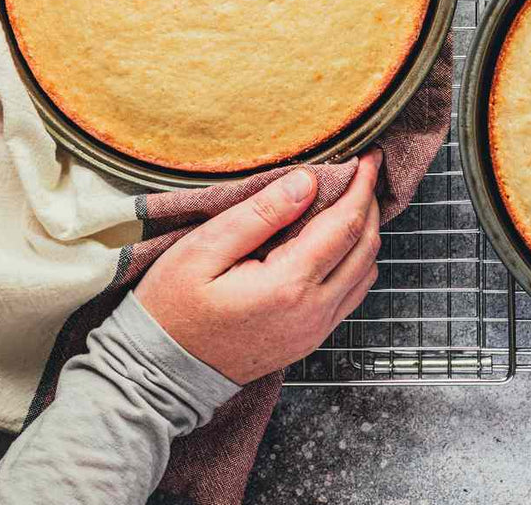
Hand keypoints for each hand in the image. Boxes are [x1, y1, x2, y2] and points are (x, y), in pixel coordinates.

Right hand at [134, 149, 382, 384]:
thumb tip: (307, 182)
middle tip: (363, 172)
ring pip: (366, 272)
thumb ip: (260, 214)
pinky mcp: (310, 339)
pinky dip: (356, 261)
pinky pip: (351, 294)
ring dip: (365, 233)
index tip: (368, 156)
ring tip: (352, 201)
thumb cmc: (172, 307)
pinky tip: (337, 241)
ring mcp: (315, 330)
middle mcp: (313, 311)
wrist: (161, 373)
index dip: (362, 185)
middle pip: (365, 247)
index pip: (345, 224)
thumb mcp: (204, 249)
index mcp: (289, 285)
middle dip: (369, 204)